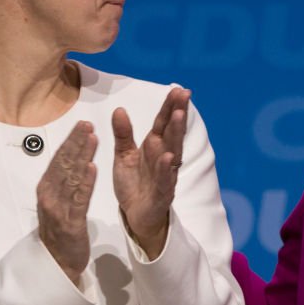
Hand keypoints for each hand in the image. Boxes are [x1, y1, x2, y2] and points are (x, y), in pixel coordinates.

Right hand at [36, 121, 97, 284]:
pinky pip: (79, 198)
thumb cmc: (59, 231)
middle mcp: (49, 195)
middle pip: (64, 163)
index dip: (71, 141)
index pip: (59, 159)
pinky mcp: (70, 222)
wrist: (56, 263)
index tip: (82, 124)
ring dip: (82, 156)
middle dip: (77, 142)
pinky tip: (93, 167)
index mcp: (46, 188)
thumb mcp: (57, 202)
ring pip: (72, 177)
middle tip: (88, 123)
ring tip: (93, 138)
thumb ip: (62, 182)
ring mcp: (58, 208)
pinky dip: (86, 182)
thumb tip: (69, 159)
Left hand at [112, 88, 189, 258]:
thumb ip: (123, 133)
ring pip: (173, 151)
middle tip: (184, 95)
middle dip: (178, 113)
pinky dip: (166, 169)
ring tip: (178, 116)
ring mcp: (165, 175)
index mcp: (154, 146)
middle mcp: (163, 157)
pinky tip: (168, 158)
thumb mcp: (124, 155)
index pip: (163, 122)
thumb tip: (119, 109)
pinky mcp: (161, 193)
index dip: (170, 106)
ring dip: (176, 134)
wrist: (135, 215)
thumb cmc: (134, 183)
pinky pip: (164, 180)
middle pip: (172, 132)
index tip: (178, 89)